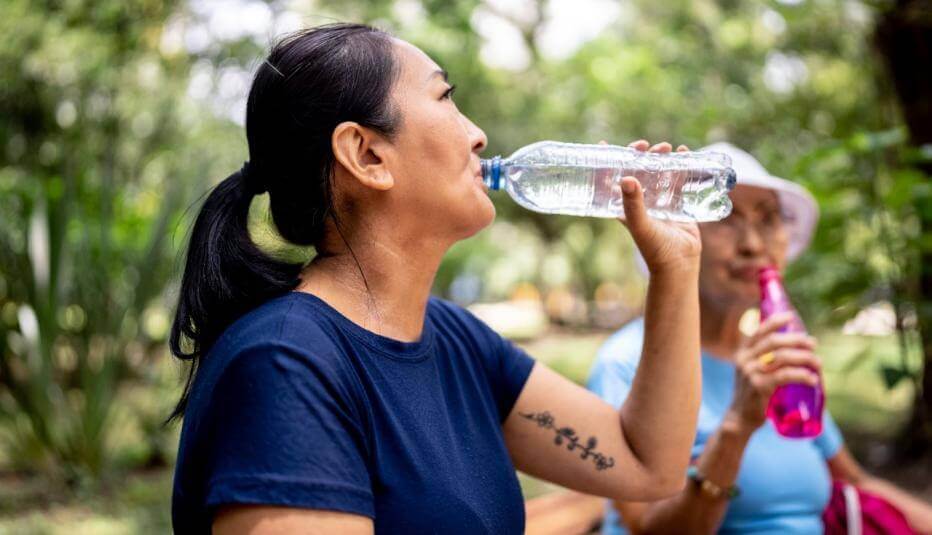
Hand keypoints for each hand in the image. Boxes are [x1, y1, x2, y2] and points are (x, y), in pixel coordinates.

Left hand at [611, 140, 701, 273]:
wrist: (679, 264)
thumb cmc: (654, 248)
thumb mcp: (640, 225)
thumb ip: (633, 204)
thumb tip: (626, 178)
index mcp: (624, 205)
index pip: (611, 179)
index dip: (607, 162)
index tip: (604, 144)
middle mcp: (640, 201)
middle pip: (637, 170)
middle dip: (641, 155)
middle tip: (646, 146)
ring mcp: (659, 201)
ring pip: (658, 172)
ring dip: (661, 158)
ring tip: (667, 148)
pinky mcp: (677, 203)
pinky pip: (678, 180)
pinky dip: (681, 166)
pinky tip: (685, 153)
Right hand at [726, 312, 819, 433]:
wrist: (741, 417)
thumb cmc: (753, 394)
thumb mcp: (754, 372)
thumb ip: (766, 360)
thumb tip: (795, 347)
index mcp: (743, 352)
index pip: (759, 331)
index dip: (775, 322)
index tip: (791, 317)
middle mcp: (744, 359)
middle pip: (773, 341)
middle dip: (796, 340)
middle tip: (813, 344)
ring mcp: (750, 372)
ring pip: (781, 357)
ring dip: (804, 357)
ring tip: (818, 363)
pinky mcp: (758, 386)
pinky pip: (784, 376)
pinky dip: (801, 375)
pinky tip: (812, 379)